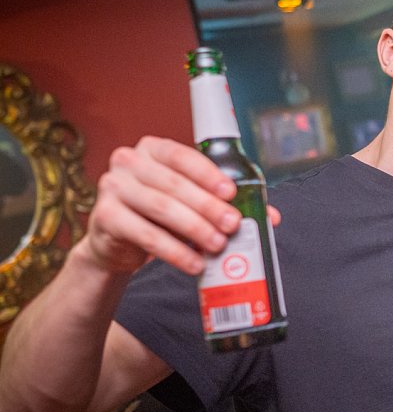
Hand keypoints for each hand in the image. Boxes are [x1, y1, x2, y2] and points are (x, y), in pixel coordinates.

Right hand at [84, 136, 241, 275]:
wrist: (118, 240)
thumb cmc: (160, 213)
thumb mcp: (190, 202)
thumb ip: (224, 203)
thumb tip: (270, 216)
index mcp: (153, 149)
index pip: (183, 156)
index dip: (208, 174)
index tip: (231, 192)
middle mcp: (129, 162)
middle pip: (174, 184)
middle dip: (208, 206)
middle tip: (233, 224)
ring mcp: (113, 187)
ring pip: (161, 208)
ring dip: (195, 228)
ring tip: (218, 245)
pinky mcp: (104, 217)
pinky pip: (145, 234)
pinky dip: (174, 251)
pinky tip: (194, 263)